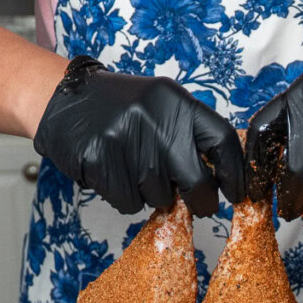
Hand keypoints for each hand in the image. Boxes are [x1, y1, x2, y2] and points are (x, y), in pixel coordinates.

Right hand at [33, 57, 243, 215]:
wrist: (65, 98)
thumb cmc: (119, 108)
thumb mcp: (160, 105)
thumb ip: (189, 134)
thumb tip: (221, 178)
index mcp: (176, 102)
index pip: (221, 140)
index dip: (235, 173)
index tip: (238, 193)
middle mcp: (155, 119)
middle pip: (197, 181)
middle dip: (201, 201)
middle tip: (197, 204)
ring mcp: (127, 140)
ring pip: (160, 197)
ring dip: (152, 194)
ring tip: (134, 168)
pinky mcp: (101, 160)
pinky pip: (129, 202)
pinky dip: (125, 197)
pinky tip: (114, 173)